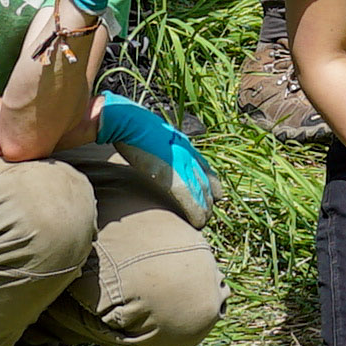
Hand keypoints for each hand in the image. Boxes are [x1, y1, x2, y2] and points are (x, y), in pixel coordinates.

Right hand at [89, 92, 214, 225]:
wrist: (129, 122)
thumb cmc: (134, 126)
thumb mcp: (154, 135)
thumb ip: (161, 147)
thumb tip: (153, 152)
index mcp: (184, 145)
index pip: (205, 167)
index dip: (211, 182)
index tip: (216, 194)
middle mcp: (189, 154)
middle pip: (206, 182)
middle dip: (209, 200)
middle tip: (208, 214)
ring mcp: (184, 165)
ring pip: (201, 193)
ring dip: (204, 210)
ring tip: (203, 222)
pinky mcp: (175, 177)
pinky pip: (191, 200)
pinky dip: (196, 212)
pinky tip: (197, 223)